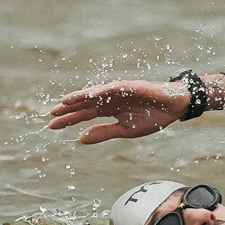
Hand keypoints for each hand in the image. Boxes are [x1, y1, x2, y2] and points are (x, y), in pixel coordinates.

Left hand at [46, 80, 189, 143]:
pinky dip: (99, 91)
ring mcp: (118, 92)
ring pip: (93, 94)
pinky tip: (87, 96)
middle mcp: (109, 99)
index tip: (52, 125)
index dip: (69, 119)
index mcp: (109, 110)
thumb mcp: (125, 130)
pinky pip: (111, 88)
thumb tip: (80, 138)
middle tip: (51, 116)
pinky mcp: (129, 86)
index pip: (84, 115)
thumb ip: (103, 133)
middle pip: (84, 105)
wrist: (174, 107)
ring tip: (63, 103)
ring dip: (79, 98)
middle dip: (68, 110)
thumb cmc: (152, 117)